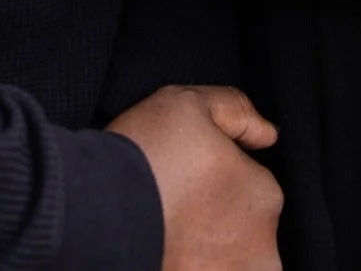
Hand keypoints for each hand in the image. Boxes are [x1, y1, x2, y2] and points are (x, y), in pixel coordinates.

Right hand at [107, 85, 282, 270]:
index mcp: (263, 198)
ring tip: (169, 230)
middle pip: (246, 231)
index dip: (222, 176)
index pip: (255, 185)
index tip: (192, 175)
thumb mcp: (189, 104)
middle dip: (219, 220)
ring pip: (227, 260)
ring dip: (207, 250)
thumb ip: (235, 110)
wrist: (95, 213)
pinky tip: (166, 250)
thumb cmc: (145, 158)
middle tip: (179, 204)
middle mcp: (261, 252)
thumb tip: (265, 133)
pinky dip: (190, 265)